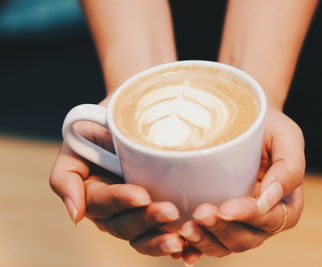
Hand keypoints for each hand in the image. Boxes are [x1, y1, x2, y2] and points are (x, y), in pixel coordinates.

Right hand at [49, 115, 184, 256]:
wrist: (137, 116)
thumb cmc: (106, 124)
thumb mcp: (79, 137)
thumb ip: (67, 174)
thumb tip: (76, 216)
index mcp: (92, 193)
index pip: (103, 202)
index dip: (121, 201)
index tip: (142, 196)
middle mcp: (113, 210)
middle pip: (125, 225)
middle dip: (147, 220)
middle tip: (169, 211)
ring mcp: (136, 215)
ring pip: (144, 237)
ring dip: (160, 239)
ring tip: (180, 238)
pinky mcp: (158, 217)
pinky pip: (164, 235)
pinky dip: (178, 245)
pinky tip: (189, 248)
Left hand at [178, 105, 304, 263]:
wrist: (244, 119)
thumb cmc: (269, 127)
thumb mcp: (287, 137)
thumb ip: (289, 168)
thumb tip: (268, 200)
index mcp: (285, 206)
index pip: (268, 219)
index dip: (246, 217)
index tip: (225, 208)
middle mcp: (262, 220)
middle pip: (245, 238)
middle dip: (221, 230)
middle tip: (200, 213)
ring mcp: (238, 224)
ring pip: (224, 245)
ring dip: (204, 241)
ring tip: (186, 228)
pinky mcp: (218, 221)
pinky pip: (206, 241)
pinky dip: (192, 247)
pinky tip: (178, 245)